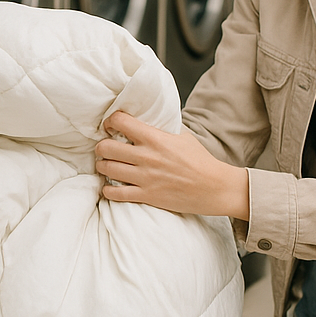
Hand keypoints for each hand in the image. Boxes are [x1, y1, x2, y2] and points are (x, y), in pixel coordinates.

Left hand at [95, 112, 249, 219]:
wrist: (214, 187)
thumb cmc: (200, 160)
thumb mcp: (182, 136)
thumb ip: (161, 129)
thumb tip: (146, 121)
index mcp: (155, 138)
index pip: (120, 121)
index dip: (111, 121)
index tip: (111, 126)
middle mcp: (147, 156)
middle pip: (105, 147)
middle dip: (101, 147)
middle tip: (105, 148)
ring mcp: (145, 177)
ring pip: (107, 169)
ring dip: (103, 166)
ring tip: (107, 165)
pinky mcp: (147, 196)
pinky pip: (115, 194)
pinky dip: (108, 190)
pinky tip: (111, 187)